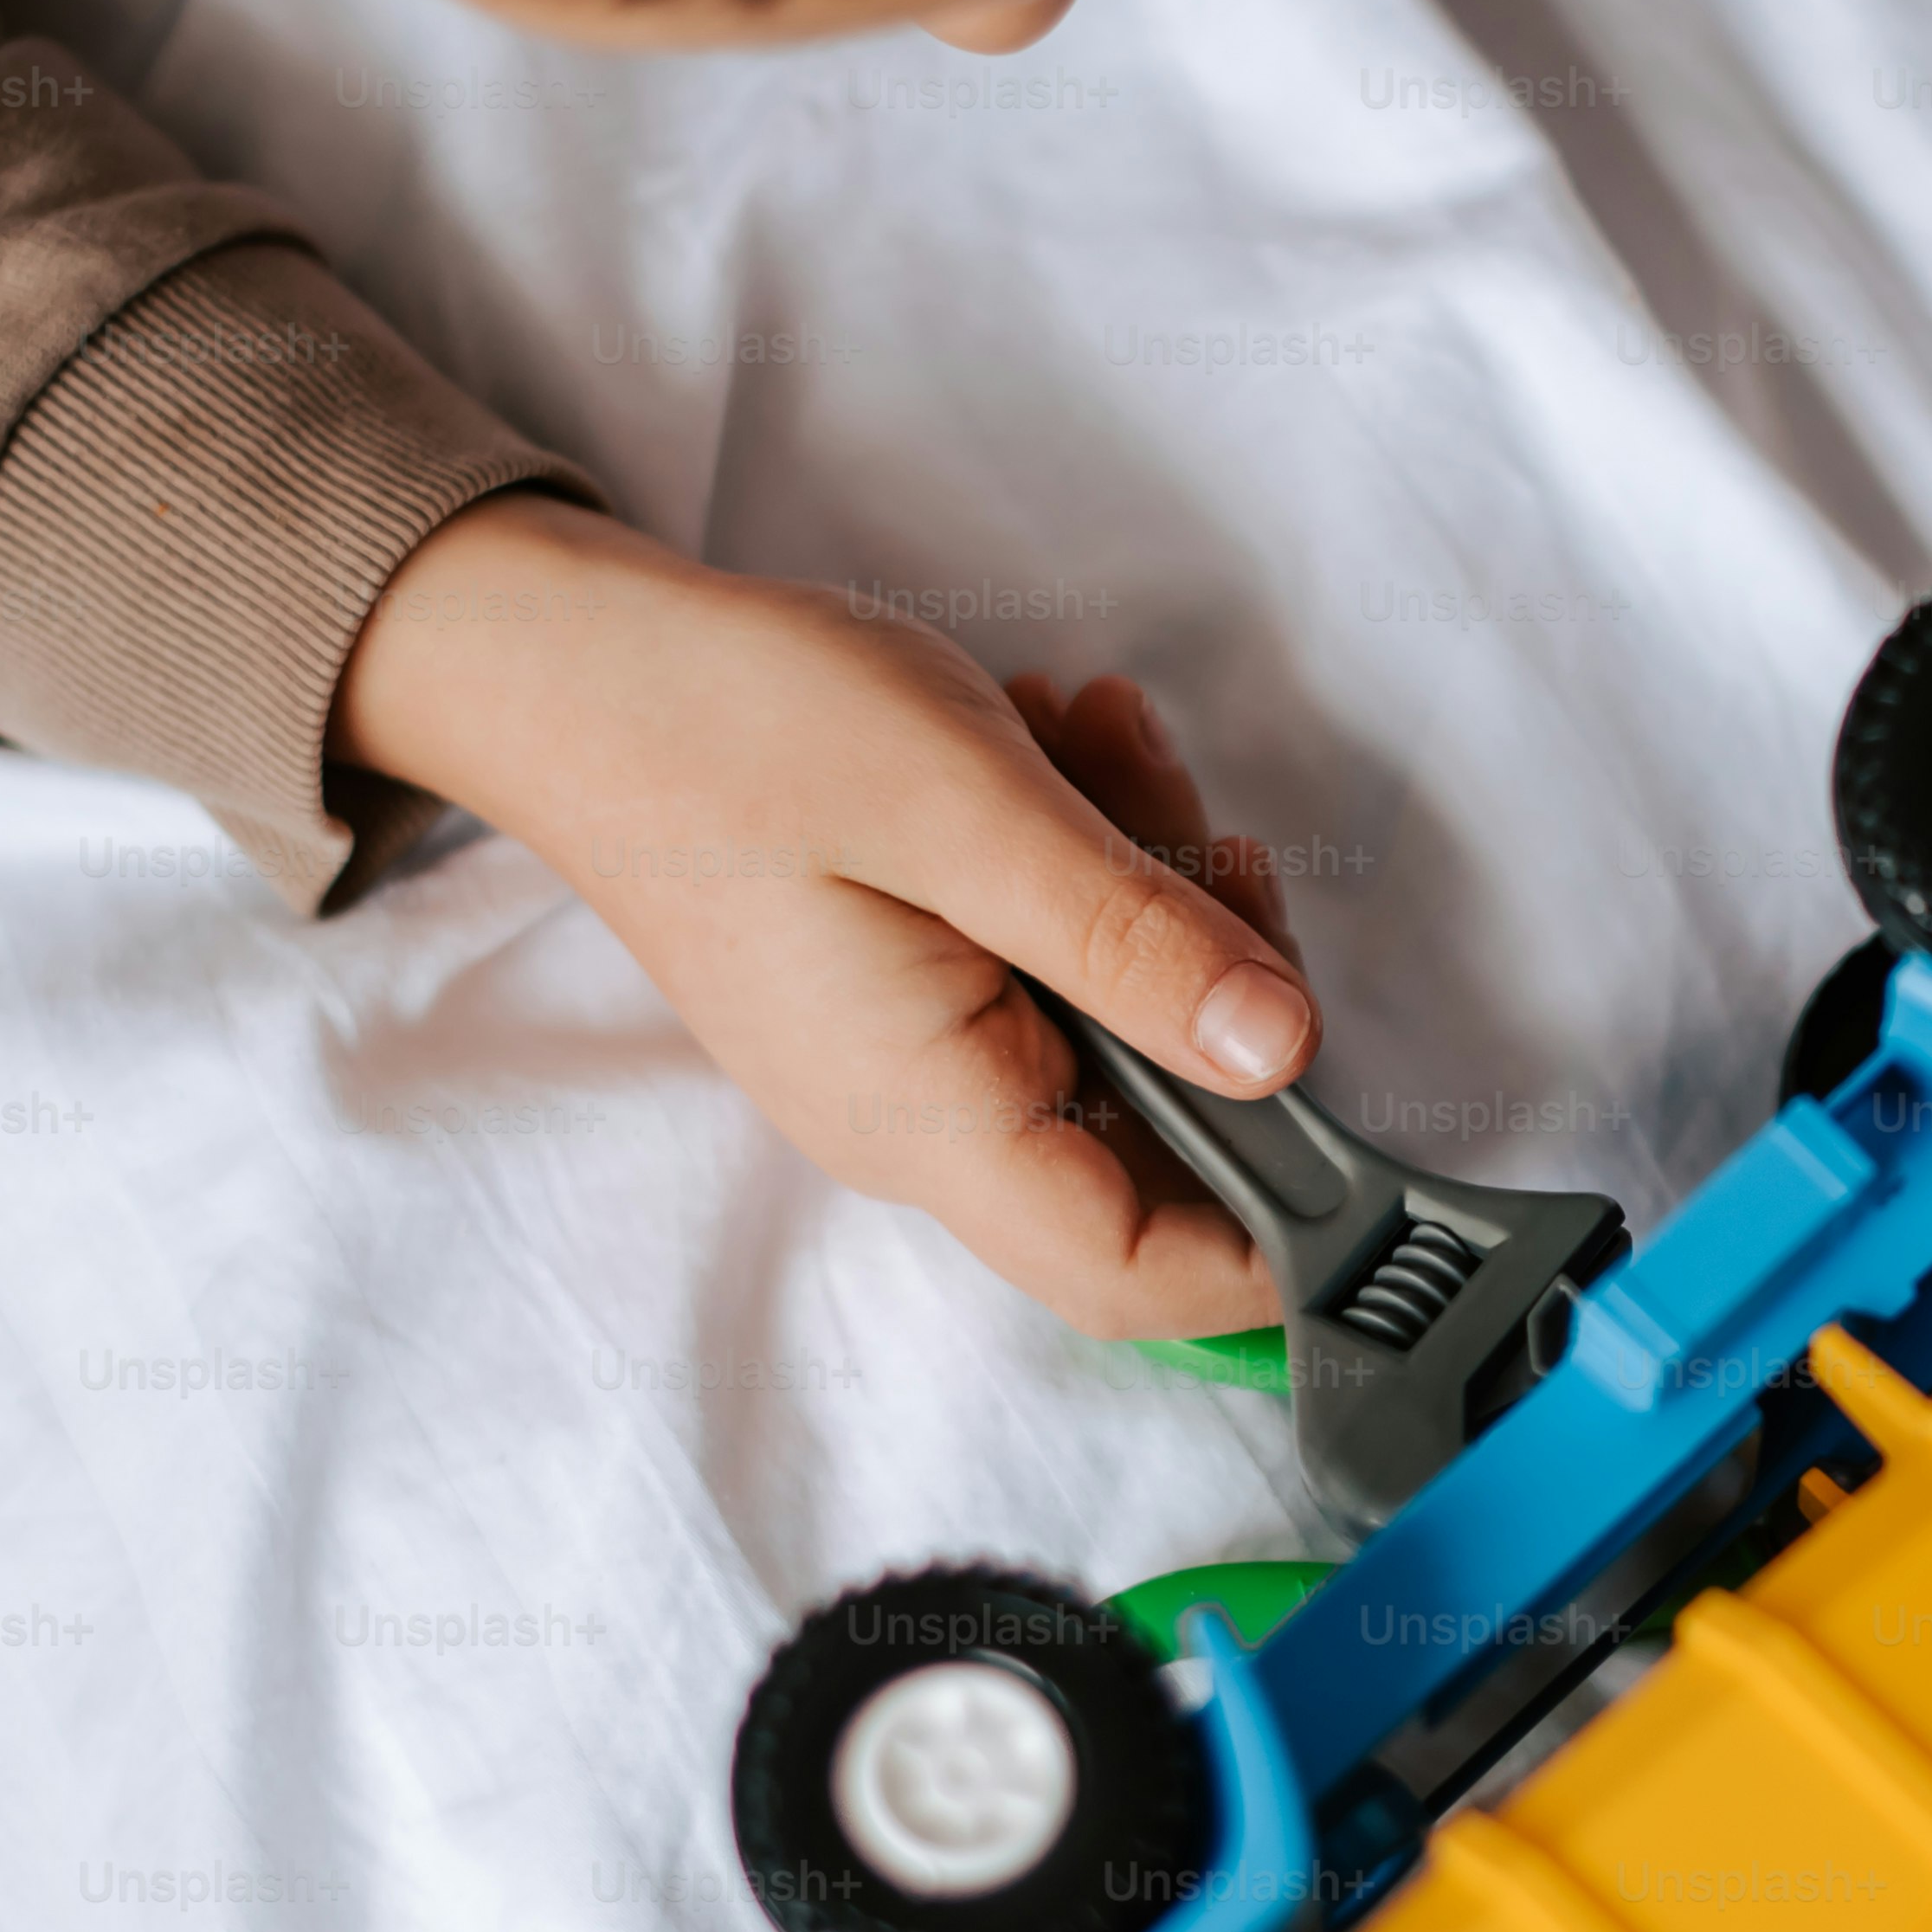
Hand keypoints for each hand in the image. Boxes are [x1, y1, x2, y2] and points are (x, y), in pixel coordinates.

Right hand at [332, 491, 1309, 1336]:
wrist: (570, 660)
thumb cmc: (729, 721)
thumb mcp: (967, 807)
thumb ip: (1132, 938)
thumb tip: (1285, 1048)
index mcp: (929, 1116)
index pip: (1136, 1270)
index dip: (1276, 1230)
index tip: (1362, 1117)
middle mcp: (923, 1120)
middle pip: (1159, 1131)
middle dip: (1217, 979)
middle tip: (1194, 833)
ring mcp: (916, 1055)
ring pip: (1121, 1023)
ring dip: (1151, 884)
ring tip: (1098, 744)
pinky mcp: (916, 987)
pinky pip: (1057, 960)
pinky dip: (1089, 860)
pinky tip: (1057, 745)